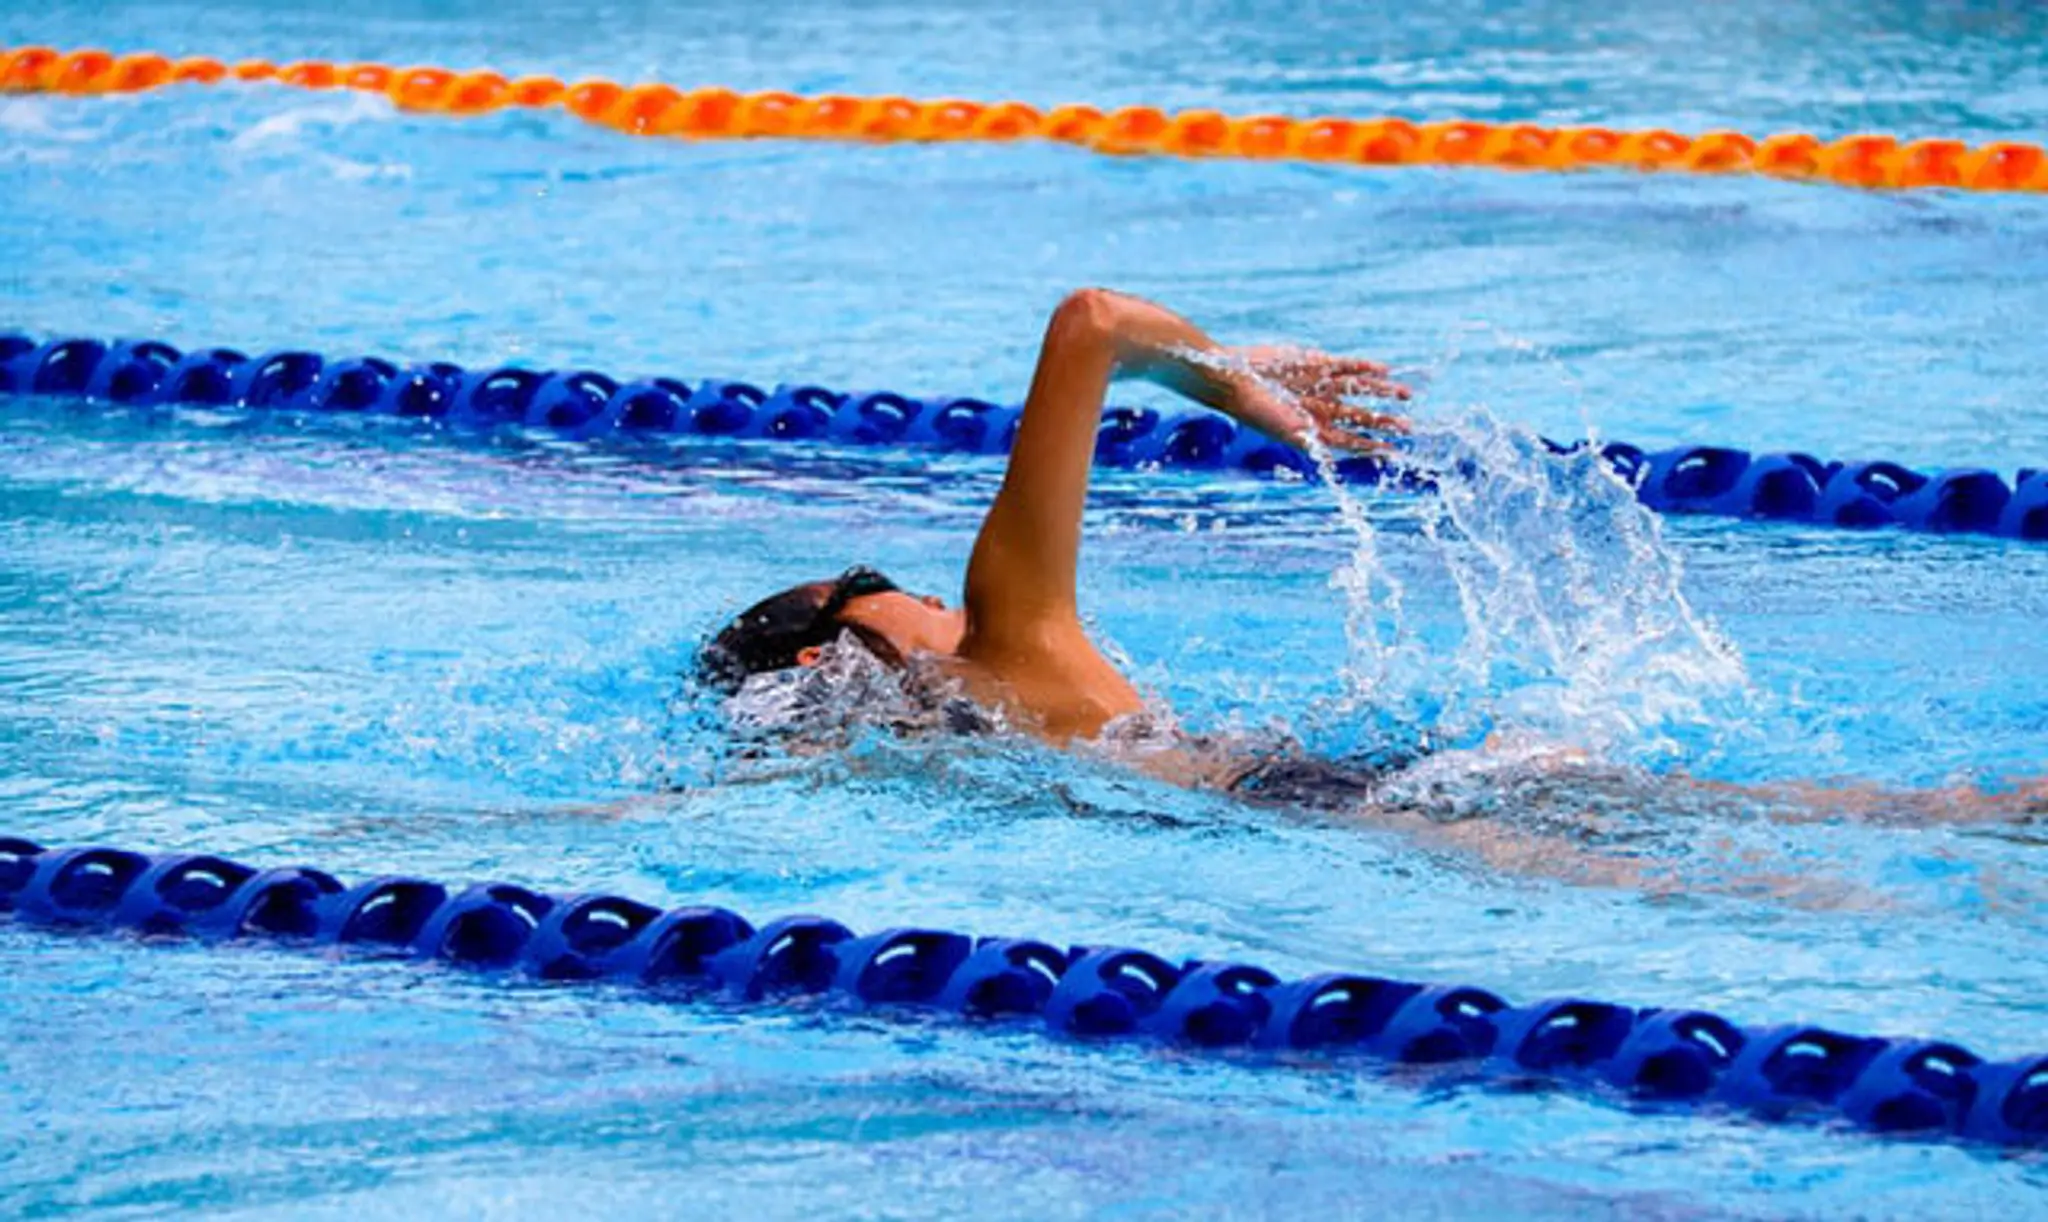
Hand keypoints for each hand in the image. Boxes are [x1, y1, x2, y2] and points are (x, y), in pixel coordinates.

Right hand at [1227, 346, 1410, 451]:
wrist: (1236, 379)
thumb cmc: (1256, 411)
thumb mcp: (1285, 430)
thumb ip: (1311, 441)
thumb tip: (1333, 455)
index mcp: (1315, 429)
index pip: (1351, 441)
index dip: (1373, 447)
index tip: (1394, 452)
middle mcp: (1321, 409)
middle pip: (1361, 417)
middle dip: (1385, 422)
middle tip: (1409, 427)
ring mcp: (1320, 386)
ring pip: (1360, 390)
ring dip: (1382, 392)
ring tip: (1406, 395)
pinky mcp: (1315, 363)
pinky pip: (1346, 366)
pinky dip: (1364, 368)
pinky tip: (1383, 369)